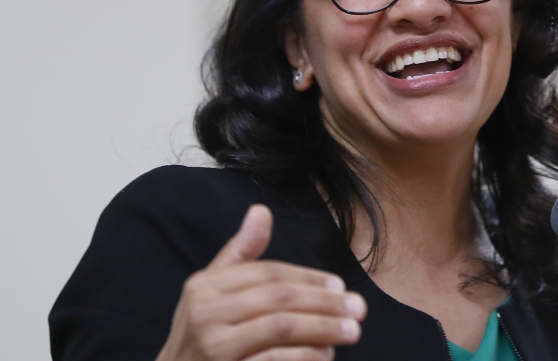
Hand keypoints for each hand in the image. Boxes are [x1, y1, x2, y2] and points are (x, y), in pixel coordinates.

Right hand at [156, 204, 365, 360]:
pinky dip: (306, 356)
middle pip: (279, 299)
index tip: (340, 286)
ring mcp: (214, 348)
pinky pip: (275, 360)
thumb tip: (261, 211)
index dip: (309, 278)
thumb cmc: (200, 337)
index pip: (268, 274)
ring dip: (323, 328)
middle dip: (325, 302)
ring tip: (351, 331)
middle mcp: (205, 314)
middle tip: (358, 308)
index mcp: (205, 286)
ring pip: (281, 328)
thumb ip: (240, 254)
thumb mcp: (211, 292)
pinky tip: (325, 355)